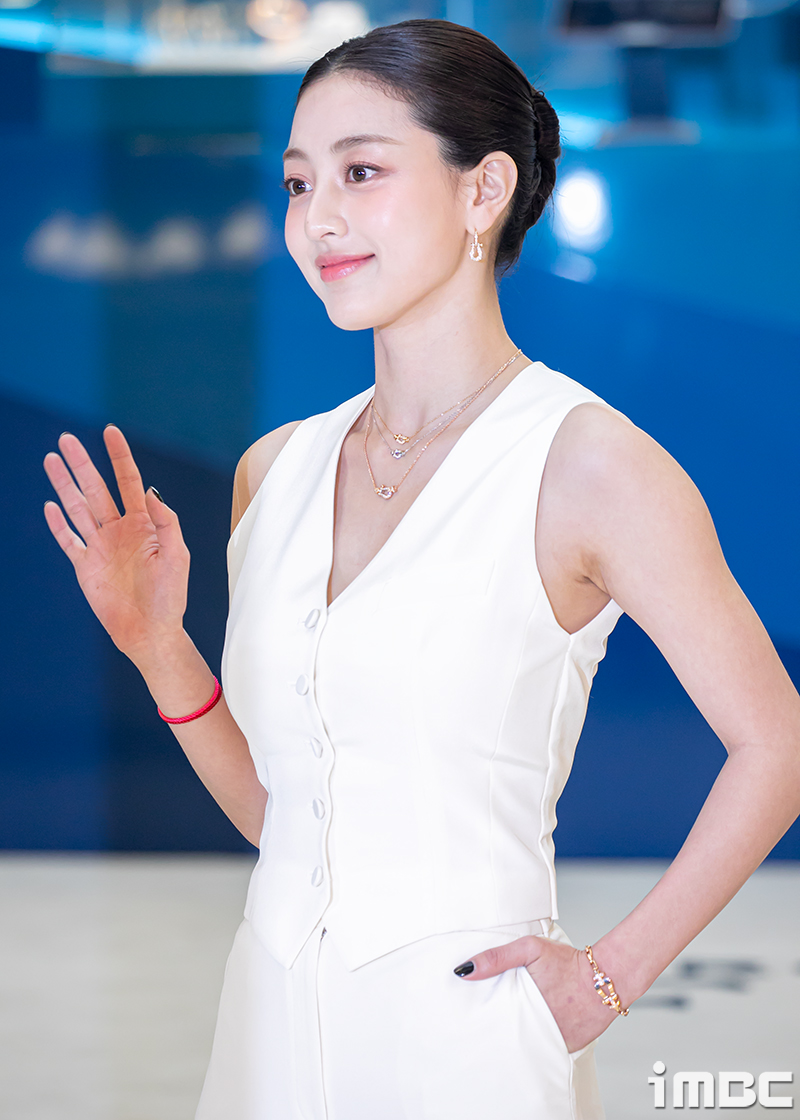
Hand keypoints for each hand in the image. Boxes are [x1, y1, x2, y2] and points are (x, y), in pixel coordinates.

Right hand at [43, 426, 189, 664]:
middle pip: (97, 489)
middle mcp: (120, 531)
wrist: (150, 632)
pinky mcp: (85, 567)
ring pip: (78, 508)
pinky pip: (69, 540)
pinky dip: (58, 524)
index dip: (119, 457)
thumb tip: (149, 490)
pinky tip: (50, 504)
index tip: (110, 432)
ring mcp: (101, 547)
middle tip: (66, 439)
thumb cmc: (170, 597)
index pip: (129, 482)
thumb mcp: (177, 556)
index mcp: (145, 525)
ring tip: (51, 460)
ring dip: (64, 485)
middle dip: (82, 464)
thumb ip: (166, 521)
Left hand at [454, 935, 618, 1052]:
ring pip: (526, 1044)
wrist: (607, 978)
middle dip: (498, 1031)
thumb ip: (496, 958)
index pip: (492, 1021)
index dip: (482, 1020)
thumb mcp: (529, 949)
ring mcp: (551, 1041)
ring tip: (509, 1030)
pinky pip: (546, 1047)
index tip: (472, 1019)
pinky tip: (534, 1031)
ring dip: (519, 1038)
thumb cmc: (568, 962)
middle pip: (507, 1035)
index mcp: (521, 1006)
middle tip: (485, 1027)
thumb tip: (464, 971)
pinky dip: (540, 1041)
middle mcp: (535, 1028)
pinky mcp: (565, 1048)